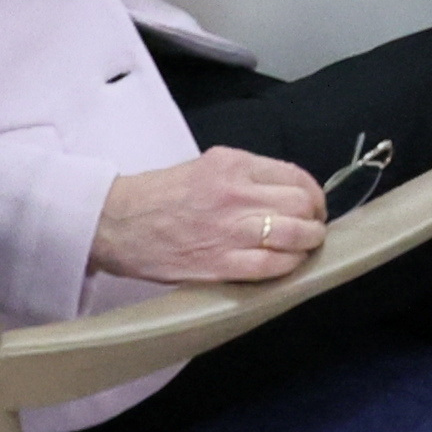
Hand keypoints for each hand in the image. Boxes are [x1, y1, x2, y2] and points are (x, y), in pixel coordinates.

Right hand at [92, 149, 330, 284]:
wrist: (116, 223)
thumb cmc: (158, 195)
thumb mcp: (205, 166)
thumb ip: (245, 176)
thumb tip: (284, 193)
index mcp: (233, 165)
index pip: (295, 176)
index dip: (313, 194)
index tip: (313, 206)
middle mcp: (237, 194)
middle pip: (301, 205)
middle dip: (314, 219)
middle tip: (311, 229)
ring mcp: (230, 230)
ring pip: (294, 235)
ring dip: (307, 243)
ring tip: (304, 248)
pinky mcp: (221, 264)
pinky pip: (271, 266)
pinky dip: (289, 266)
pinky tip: (287, 265)